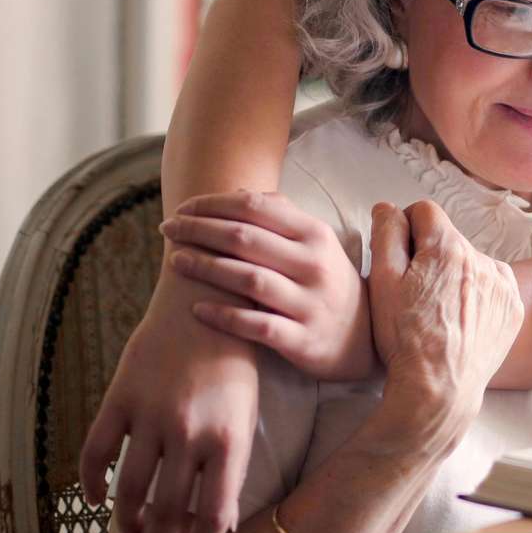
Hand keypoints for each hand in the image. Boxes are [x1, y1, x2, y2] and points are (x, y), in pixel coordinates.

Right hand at [79, 261, 259, 532]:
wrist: (206, 296)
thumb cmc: (234, 359)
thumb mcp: (245, 410)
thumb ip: (232, 464)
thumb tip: (219, 523)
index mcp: (229, 436)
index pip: (213, 513)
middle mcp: (189, 430)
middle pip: (168, 508)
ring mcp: (151, 414)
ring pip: (129, 490)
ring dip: (129, 520)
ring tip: (134, 531)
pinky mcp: (121, 396)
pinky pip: (95, 453)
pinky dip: (91, 484)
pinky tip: (96, 499)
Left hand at [160, 190, 372, 381]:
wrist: (364, 337)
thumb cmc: (328, 282)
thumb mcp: (317, 243)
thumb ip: (282, 216)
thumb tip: (239, 193)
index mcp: (315, 234)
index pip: (257, 208)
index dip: (214, 204)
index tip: (184, 208)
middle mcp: (313, 264)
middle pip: (246, 239)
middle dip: (199, 230)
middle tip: (167, 228)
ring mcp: (308, 303)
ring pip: (248, 279)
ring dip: (206, 267)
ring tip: (175, 261)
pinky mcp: (301, 339)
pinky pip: (256, 326)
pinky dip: (224, 316)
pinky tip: (196, 309)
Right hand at [368, 202, 523, 439]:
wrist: (439, 390)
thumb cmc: (404, 338)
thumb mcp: (382, 282)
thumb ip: (386, 234)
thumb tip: (389, 207)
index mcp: (448, 247)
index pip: (425, 212)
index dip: (406, 229)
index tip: (400, 256)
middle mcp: (482, 258)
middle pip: (449, 239)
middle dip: (431, 255)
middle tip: (416, 292)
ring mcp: (502, 283)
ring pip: (471, 261)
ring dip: (456, 274)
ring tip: (439, 311)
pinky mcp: (514, 307)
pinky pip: (493, 285)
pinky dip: (478, 295)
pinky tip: (461, 319)